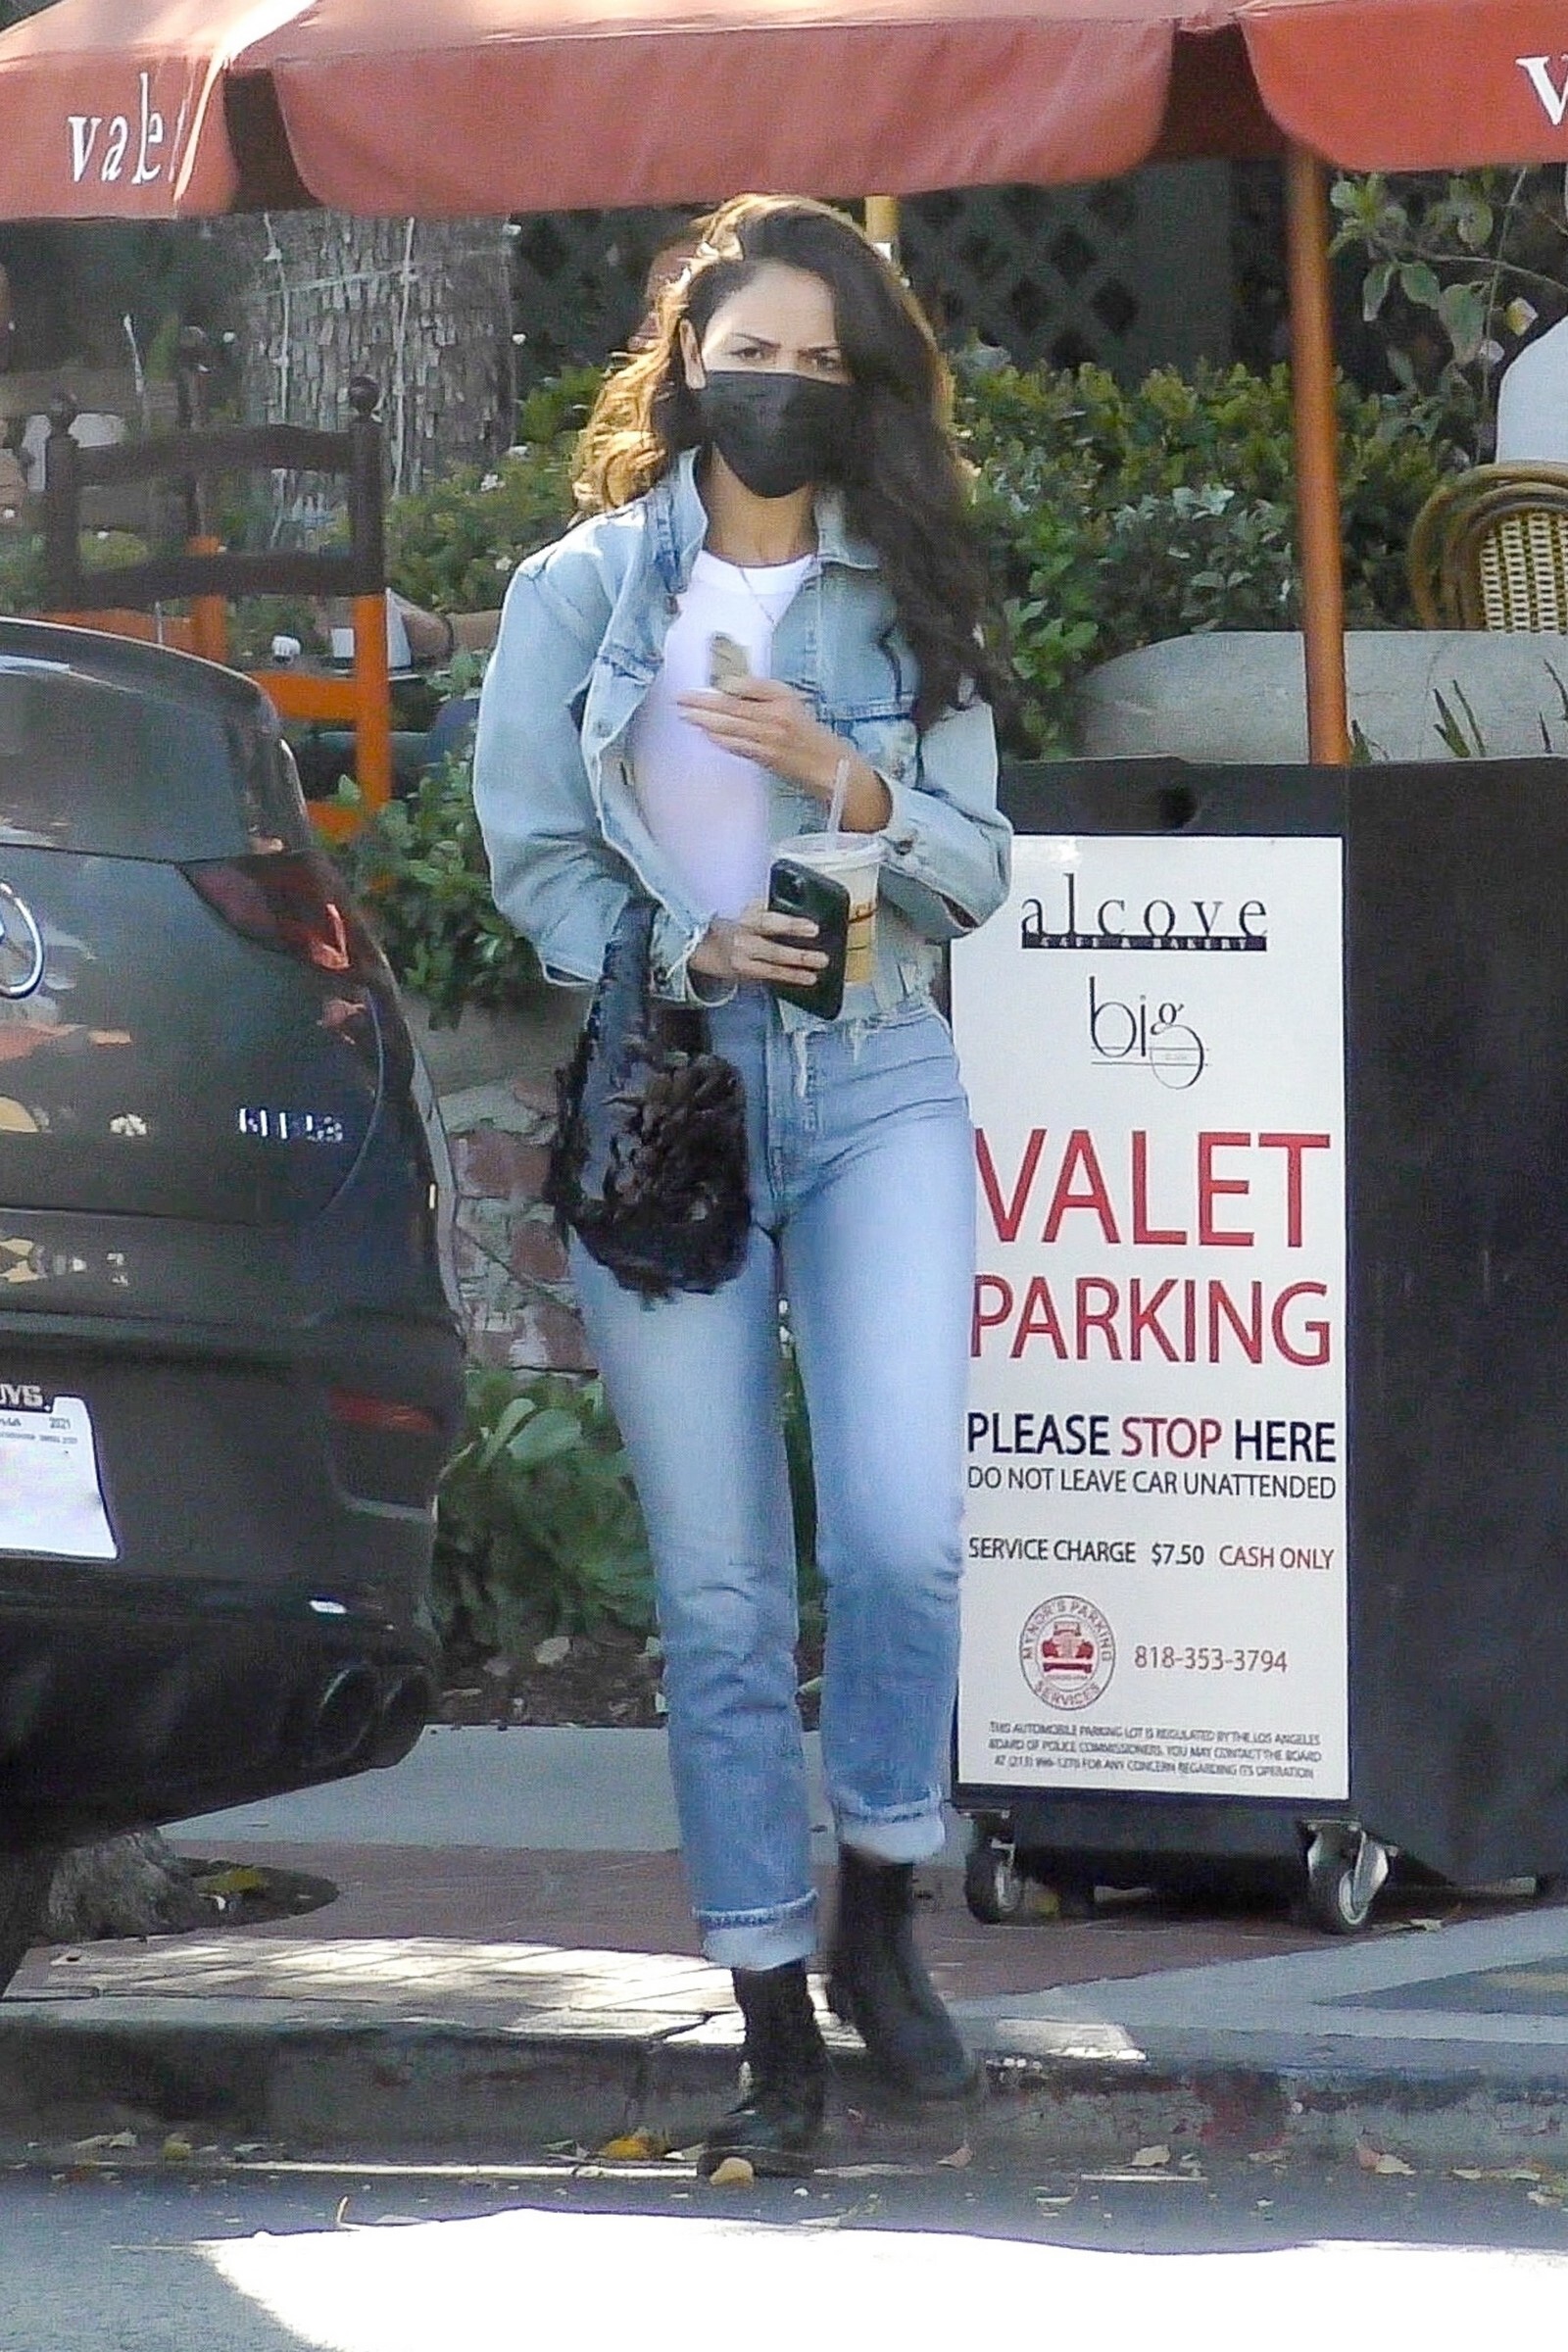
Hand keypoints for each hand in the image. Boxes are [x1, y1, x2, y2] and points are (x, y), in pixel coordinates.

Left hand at [677, 677, 841, 795]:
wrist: (830, 764)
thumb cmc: (808, 732)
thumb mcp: (790, 701)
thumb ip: (759, 692)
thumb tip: (728, 687)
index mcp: (781, 698)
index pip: (745, 687)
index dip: (719, 686)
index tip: (698, 686)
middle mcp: (775, 717)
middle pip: (732, 707)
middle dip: (703, 703)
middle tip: (680, 699)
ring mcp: (770, 739)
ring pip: (731, 727)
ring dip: (705, 721)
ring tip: (685, 715)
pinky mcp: (766, 758)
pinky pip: (738, 746)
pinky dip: (720, 739)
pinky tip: (706, 734)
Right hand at [688, 901, 828, 987]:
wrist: (694, 944)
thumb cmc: (724, 922)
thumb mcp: (741, 909)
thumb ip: (761, 908)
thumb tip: (787, 901)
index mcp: (743, 920)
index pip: (770, 923)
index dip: (792, 925)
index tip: (813, 928)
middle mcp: (741, 942)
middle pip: (773, 951)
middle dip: (799, 957)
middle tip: (821, 959)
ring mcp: (740, 962)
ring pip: (770, 970)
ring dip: (794, 974)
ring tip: (813, 975)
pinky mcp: (741, 975)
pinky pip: (766, 977)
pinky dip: (784, 978)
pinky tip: (801, 979)